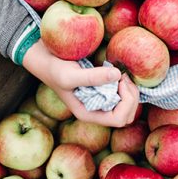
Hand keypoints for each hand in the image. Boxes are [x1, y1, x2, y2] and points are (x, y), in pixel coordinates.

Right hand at [22, 40, 139, 126]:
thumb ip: (93, 77)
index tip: (119, 81)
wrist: (46, 59)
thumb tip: (118, 75)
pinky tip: (118, 71)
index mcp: (89, 114)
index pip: (119, 119)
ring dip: (130, 90)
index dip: (126, 102)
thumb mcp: (70, 75)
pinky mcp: (102, 89)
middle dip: (131, 97)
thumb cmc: (55, 70)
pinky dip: (125, 84)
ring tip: (121, 74)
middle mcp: (96, 110)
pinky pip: (123, 93)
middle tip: (123, 76)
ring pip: (128, 105)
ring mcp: (100, 100)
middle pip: (127, 115)